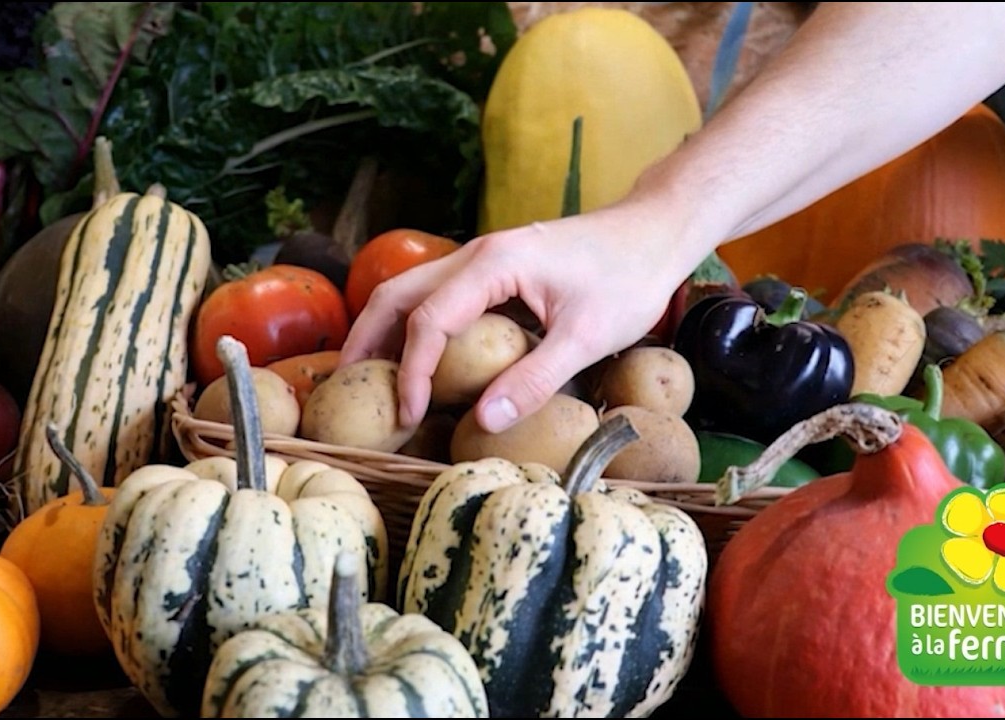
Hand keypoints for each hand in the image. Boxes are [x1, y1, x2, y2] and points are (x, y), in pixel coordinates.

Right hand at [339, 199, 701, 433]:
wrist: (655, 232)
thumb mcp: (588, 336)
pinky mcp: (495, 270)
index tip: (409, 415)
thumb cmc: (629, 277)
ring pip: (411, 290)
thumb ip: (536, 378)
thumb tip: (482, 421)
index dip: (413, 371)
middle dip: (368, 341)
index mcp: (494, 263)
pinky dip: (413, 325)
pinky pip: (437, 296)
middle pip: (398, 294)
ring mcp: (483, 259)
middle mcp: (478, 254)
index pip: (430, 320)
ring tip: (368, 377)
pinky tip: (414, 357)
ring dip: (385, 331)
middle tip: (350, 391)